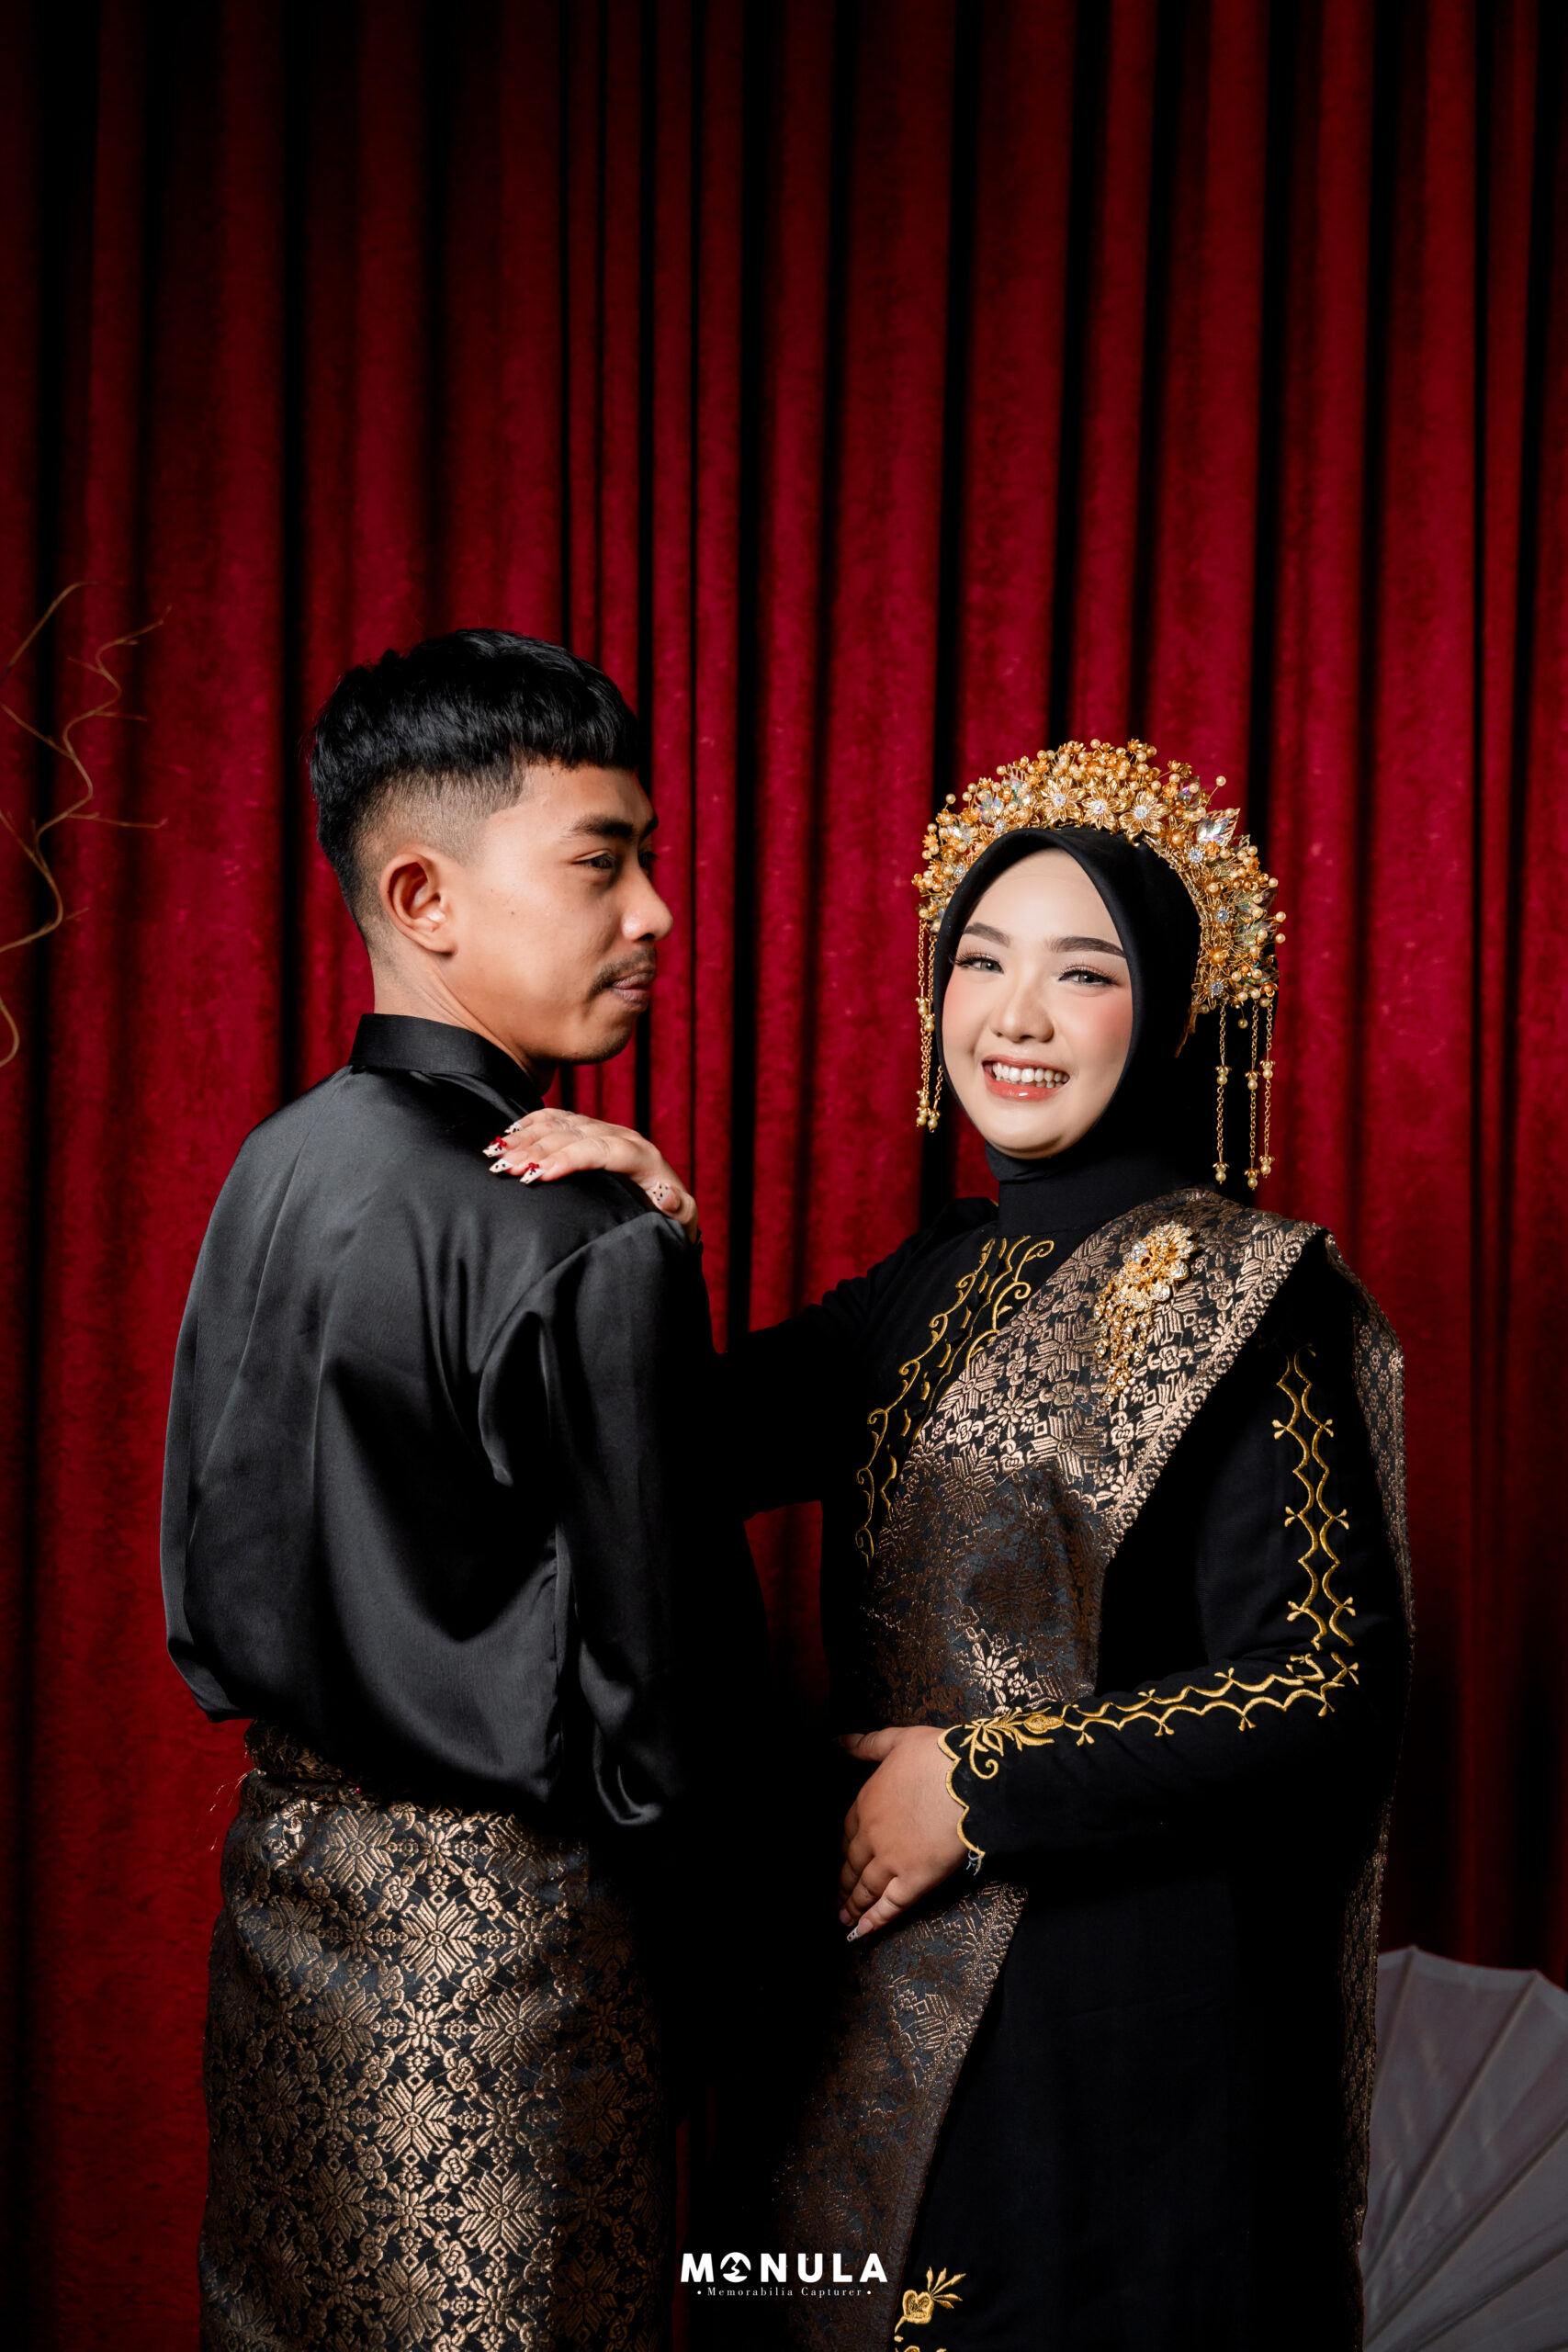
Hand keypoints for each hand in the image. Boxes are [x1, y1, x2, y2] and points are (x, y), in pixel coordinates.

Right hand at [484, 1109, 699, 1243]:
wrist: (669, 1205)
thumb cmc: (671, 1219)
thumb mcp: (683, 1221)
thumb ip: (678, 1211)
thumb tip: (665, 1197)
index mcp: (644, 1158)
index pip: (602, 1151)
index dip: (569, 1159)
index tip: (538, 1174)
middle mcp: (625, 1138)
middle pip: (575, 1136)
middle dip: (538, 1149)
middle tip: (505, 1166)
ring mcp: (607, 1131)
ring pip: (563, 1125)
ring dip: (528, 1137)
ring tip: (497, 1152)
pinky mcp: (593, 1131)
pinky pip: (560, 1119)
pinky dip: (534, 1123)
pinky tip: (510, 1132)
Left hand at [836, 1726, 966, 1939]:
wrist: (966, 1779)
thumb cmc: (936, 1755)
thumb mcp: (895, 1740)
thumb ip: (864, 1744)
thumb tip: (834, 1741)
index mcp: (866, 1803)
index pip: (848, 1832)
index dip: (846, 1848)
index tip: (844, 1859)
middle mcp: (872, 1835)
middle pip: (853, 1864)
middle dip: (845, 1883)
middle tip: (837, 1899)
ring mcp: (892, 1860)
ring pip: (867, 1887)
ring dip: (853, 1904)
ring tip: (843, 1918)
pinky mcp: (915, 1879)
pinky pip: (890, 1904)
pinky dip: (874, 1920)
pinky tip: (862, 1931)